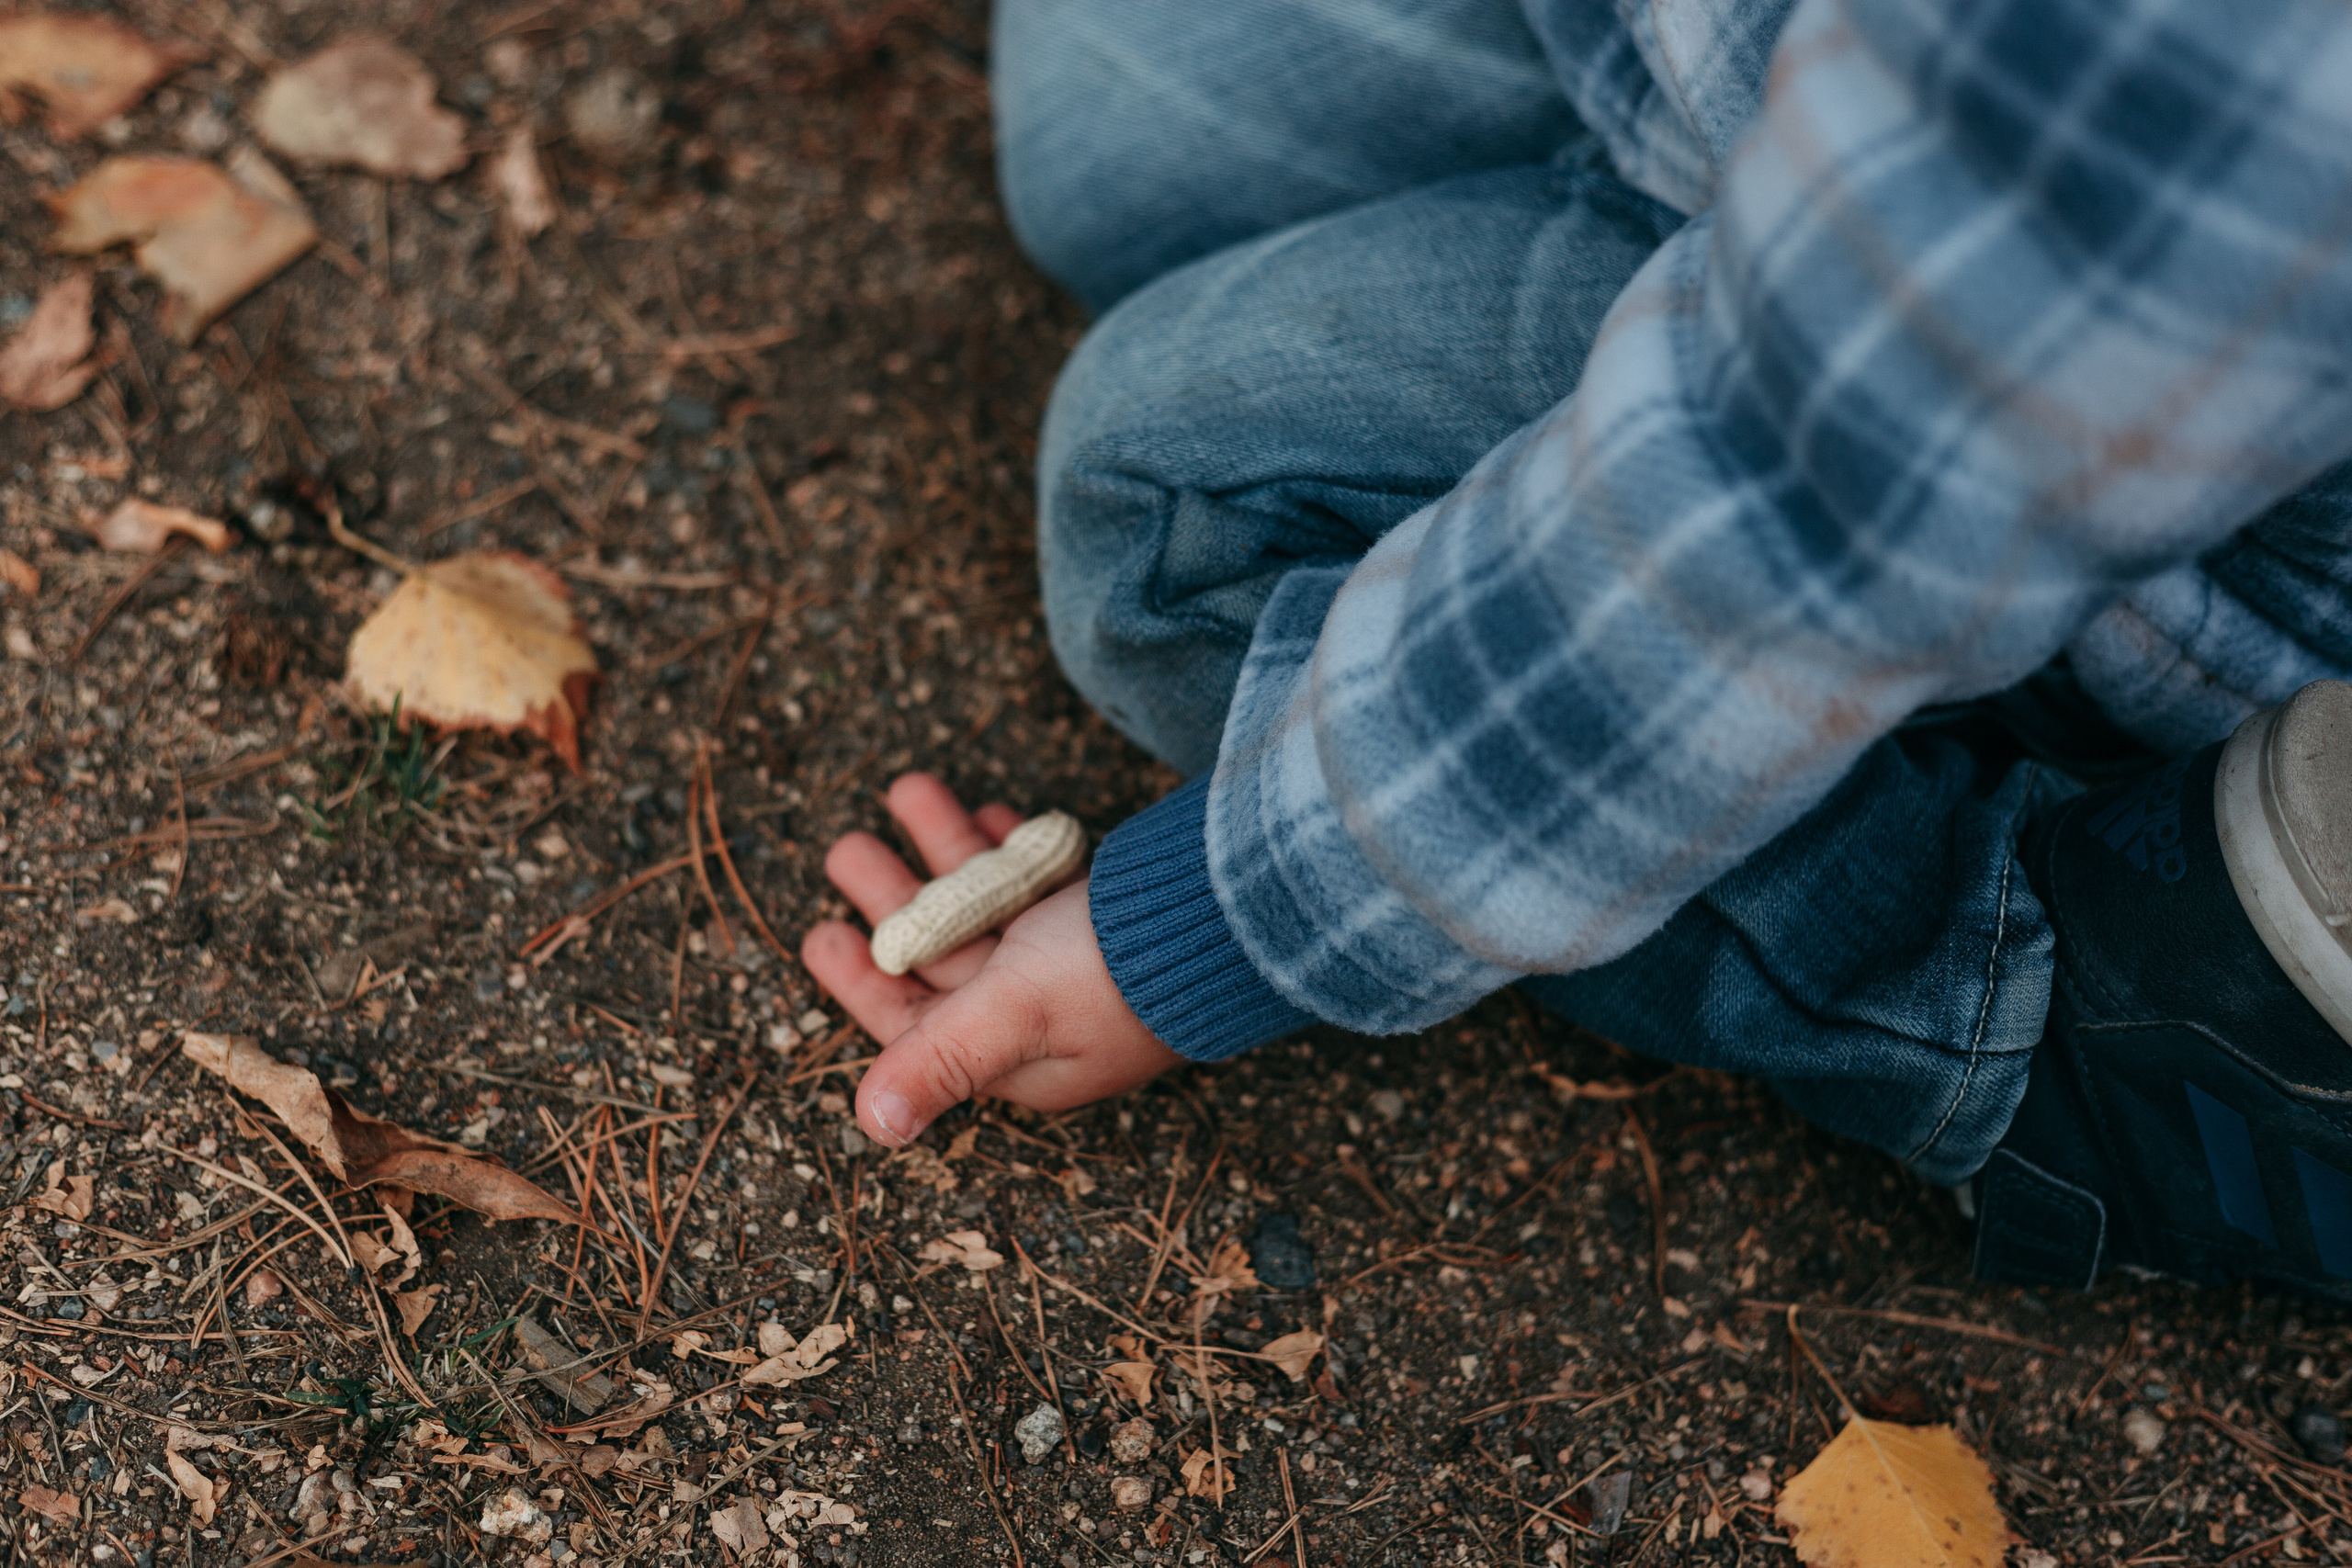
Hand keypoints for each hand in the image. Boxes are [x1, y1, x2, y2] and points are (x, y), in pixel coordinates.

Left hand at [801, 774, 1182, 1147]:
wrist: (1233, 917)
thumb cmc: (1121, 974)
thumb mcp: (1014, 1013)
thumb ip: (939, 1061)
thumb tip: (870, 1128)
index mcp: (1017, 1056)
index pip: (917, 1027)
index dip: (862, 981)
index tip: (819, 932)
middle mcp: (1042, 1015)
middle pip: (945, 956)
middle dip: (893, 899)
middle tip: (846, 848)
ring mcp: (1076, 962)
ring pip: (985, 906)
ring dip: (942, 853)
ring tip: (908, 791)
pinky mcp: (1109, 917)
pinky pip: (1038, 880)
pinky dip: (1006, 846)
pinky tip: (987, 812)